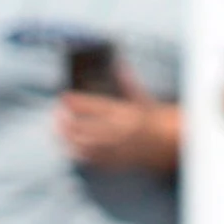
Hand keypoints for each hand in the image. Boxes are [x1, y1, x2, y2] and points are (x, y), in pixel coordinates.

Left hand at [57, 64, 178, 173]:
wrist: (166, 143)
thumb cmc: (151, 117)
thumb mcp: (141, 97)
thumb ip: (127, 81)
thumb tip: (118, 63)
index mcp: (124, 113)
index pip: (94, 106)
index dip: (76, 101)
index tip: (63, 97)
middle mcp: (118, 132)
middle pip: (84, 128)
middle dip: (66, 121)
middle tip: (57, 114)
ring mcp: (115, 148)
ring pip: (83, 146)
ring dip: (67, 138)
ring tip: (58, 130)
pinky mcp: (114, 161)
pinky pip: (90, 160)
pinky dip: (76, 153)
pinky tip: (69, 145)